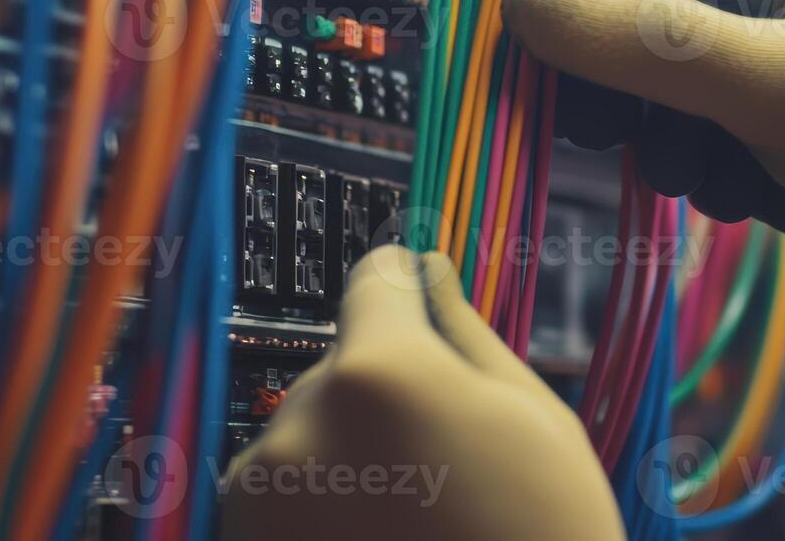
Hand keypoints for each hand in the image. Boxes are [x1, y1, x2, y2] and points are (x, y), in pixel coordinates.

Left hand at [222, 247, 623, 538]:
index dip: (399, 282)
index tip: (413, 291)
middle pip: (341, 364)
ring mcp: (261, 491)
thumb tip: (428, 271)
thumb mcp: (532, 419)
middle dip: (383, 388)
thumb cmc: (540, 530)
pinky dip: (317, 502)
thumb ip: (465, 333)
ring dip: (345, 448)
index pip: (373, 281)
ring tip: (411, 510)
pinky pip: (279, 490)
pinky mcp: (244, 537)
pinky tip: (375, 534)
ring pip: (306, 429)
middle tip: (446, 455)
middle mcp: (300, 419)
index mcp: (380, 370)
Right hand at [501, 0, 784, 338]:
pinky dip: (707, 161)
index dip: (567, 1)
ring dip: (666, 135)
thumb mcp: (764, 87)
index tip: (520, 71)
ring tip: (699, 180)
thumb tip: (517, 0)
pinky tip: (739, 196)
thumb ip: (639, 42)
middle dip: (624, 85)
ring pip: (668, 80)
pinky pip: (708, 121)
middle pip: (642, 13)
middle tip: (609, 142)